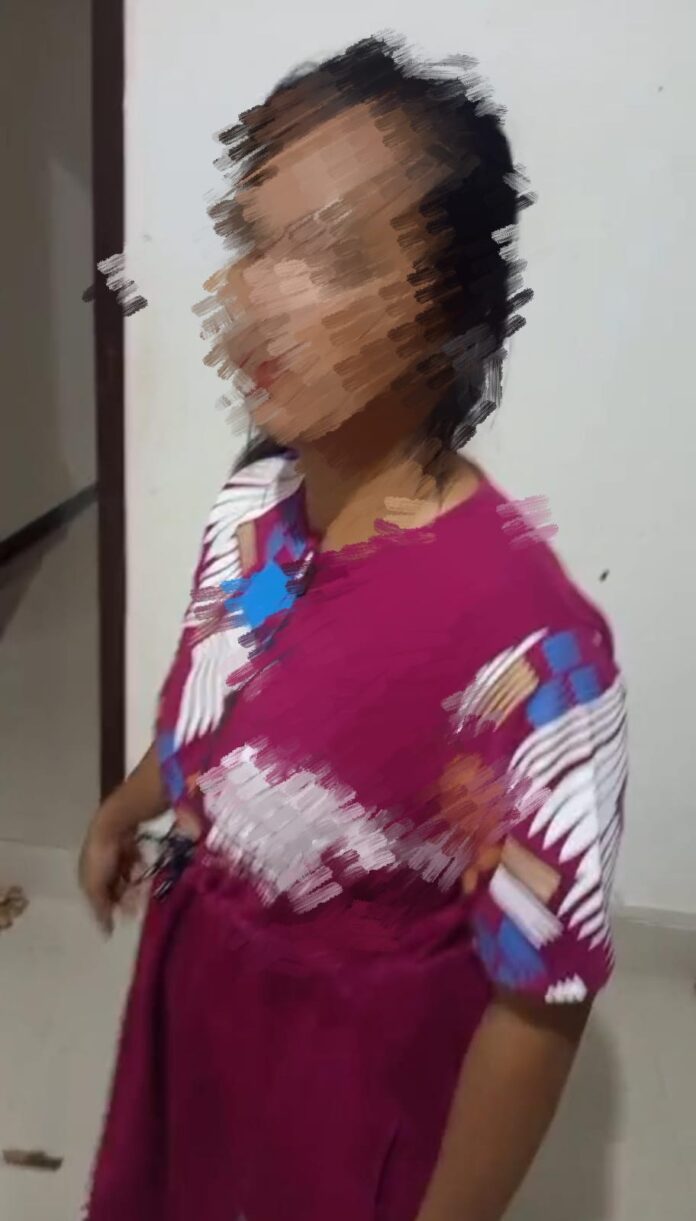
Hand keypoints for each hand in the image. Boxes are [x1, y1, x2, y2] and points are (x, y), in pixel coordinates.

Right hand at [78, 810, 144, 934]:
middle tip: (138, 908)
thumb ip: (100, 909)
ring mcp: (114, 854)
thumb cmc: (100, 858)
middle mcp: (99, 866)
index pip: (100, 899)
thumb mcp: (95, 887)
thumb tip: (106, 934)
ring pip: (127, 876)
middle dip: (126, 898)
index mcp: (87, 876)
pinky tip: (145, 870)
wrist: (113, 824)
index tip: (127, 918)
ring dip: (135, 886)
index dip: (112, 909)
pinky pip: (136, 861)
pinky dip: (140, 867)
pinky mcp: (129, 844)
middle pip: (115, 888)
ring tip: (144, 892)